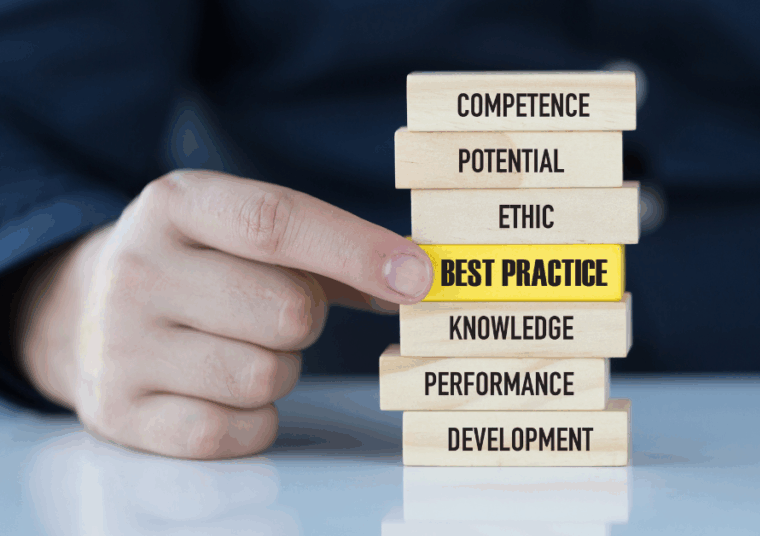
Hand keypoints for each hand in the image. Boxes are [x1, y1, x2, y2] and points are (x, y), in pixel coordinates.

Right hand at [14, 170, 432, 458]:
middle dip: (307, 320)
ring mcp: (120, 343)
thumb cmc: (203, 267)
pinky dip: (253, 420)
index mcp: (177, 204)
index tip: (418, 278)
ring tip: (245, 347)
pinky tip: (225, 391)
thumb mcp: (247, 232)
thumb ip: (333, 250)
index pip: (277, 222)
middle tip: (279, 313)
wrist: (89, 312)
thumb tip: (414, 280)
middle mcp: (138, 268)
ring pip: (265, 377)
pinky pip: (232, 431)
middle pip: (285, 311)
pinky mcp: (120, 411)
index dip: (358, 252)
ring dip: (280, 370)